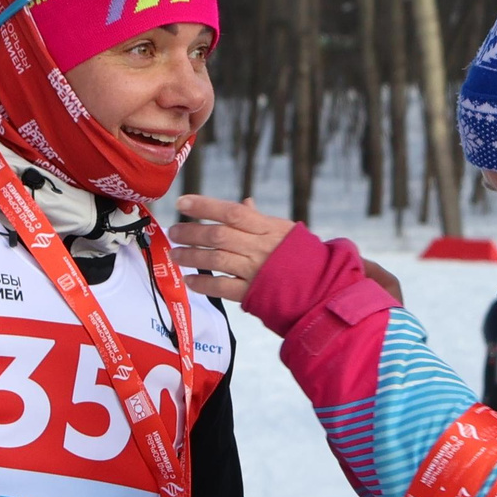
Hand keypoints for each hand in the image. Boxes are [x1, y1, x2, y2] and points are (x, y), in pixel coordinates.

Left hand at [169, 195, 299, 301]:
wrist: (322, 289)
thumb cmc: (302, 256)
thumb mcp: (285, 231)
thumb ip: (260, 219)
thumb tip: (243, 203)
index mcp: (268, 228)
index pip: (231, 211)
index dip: (204, 206)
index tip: (182, 203)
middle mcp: (260, 247)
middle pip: (218, 236)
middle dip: (191, 232)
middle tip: (173, 231)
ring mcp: (256, 271)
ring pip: (216, 260)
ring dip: (191, 256)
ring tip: (175, 253)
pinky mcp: (253, 293)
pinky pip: (222, 287)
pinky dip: (203, 284)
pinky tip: (190, 280)